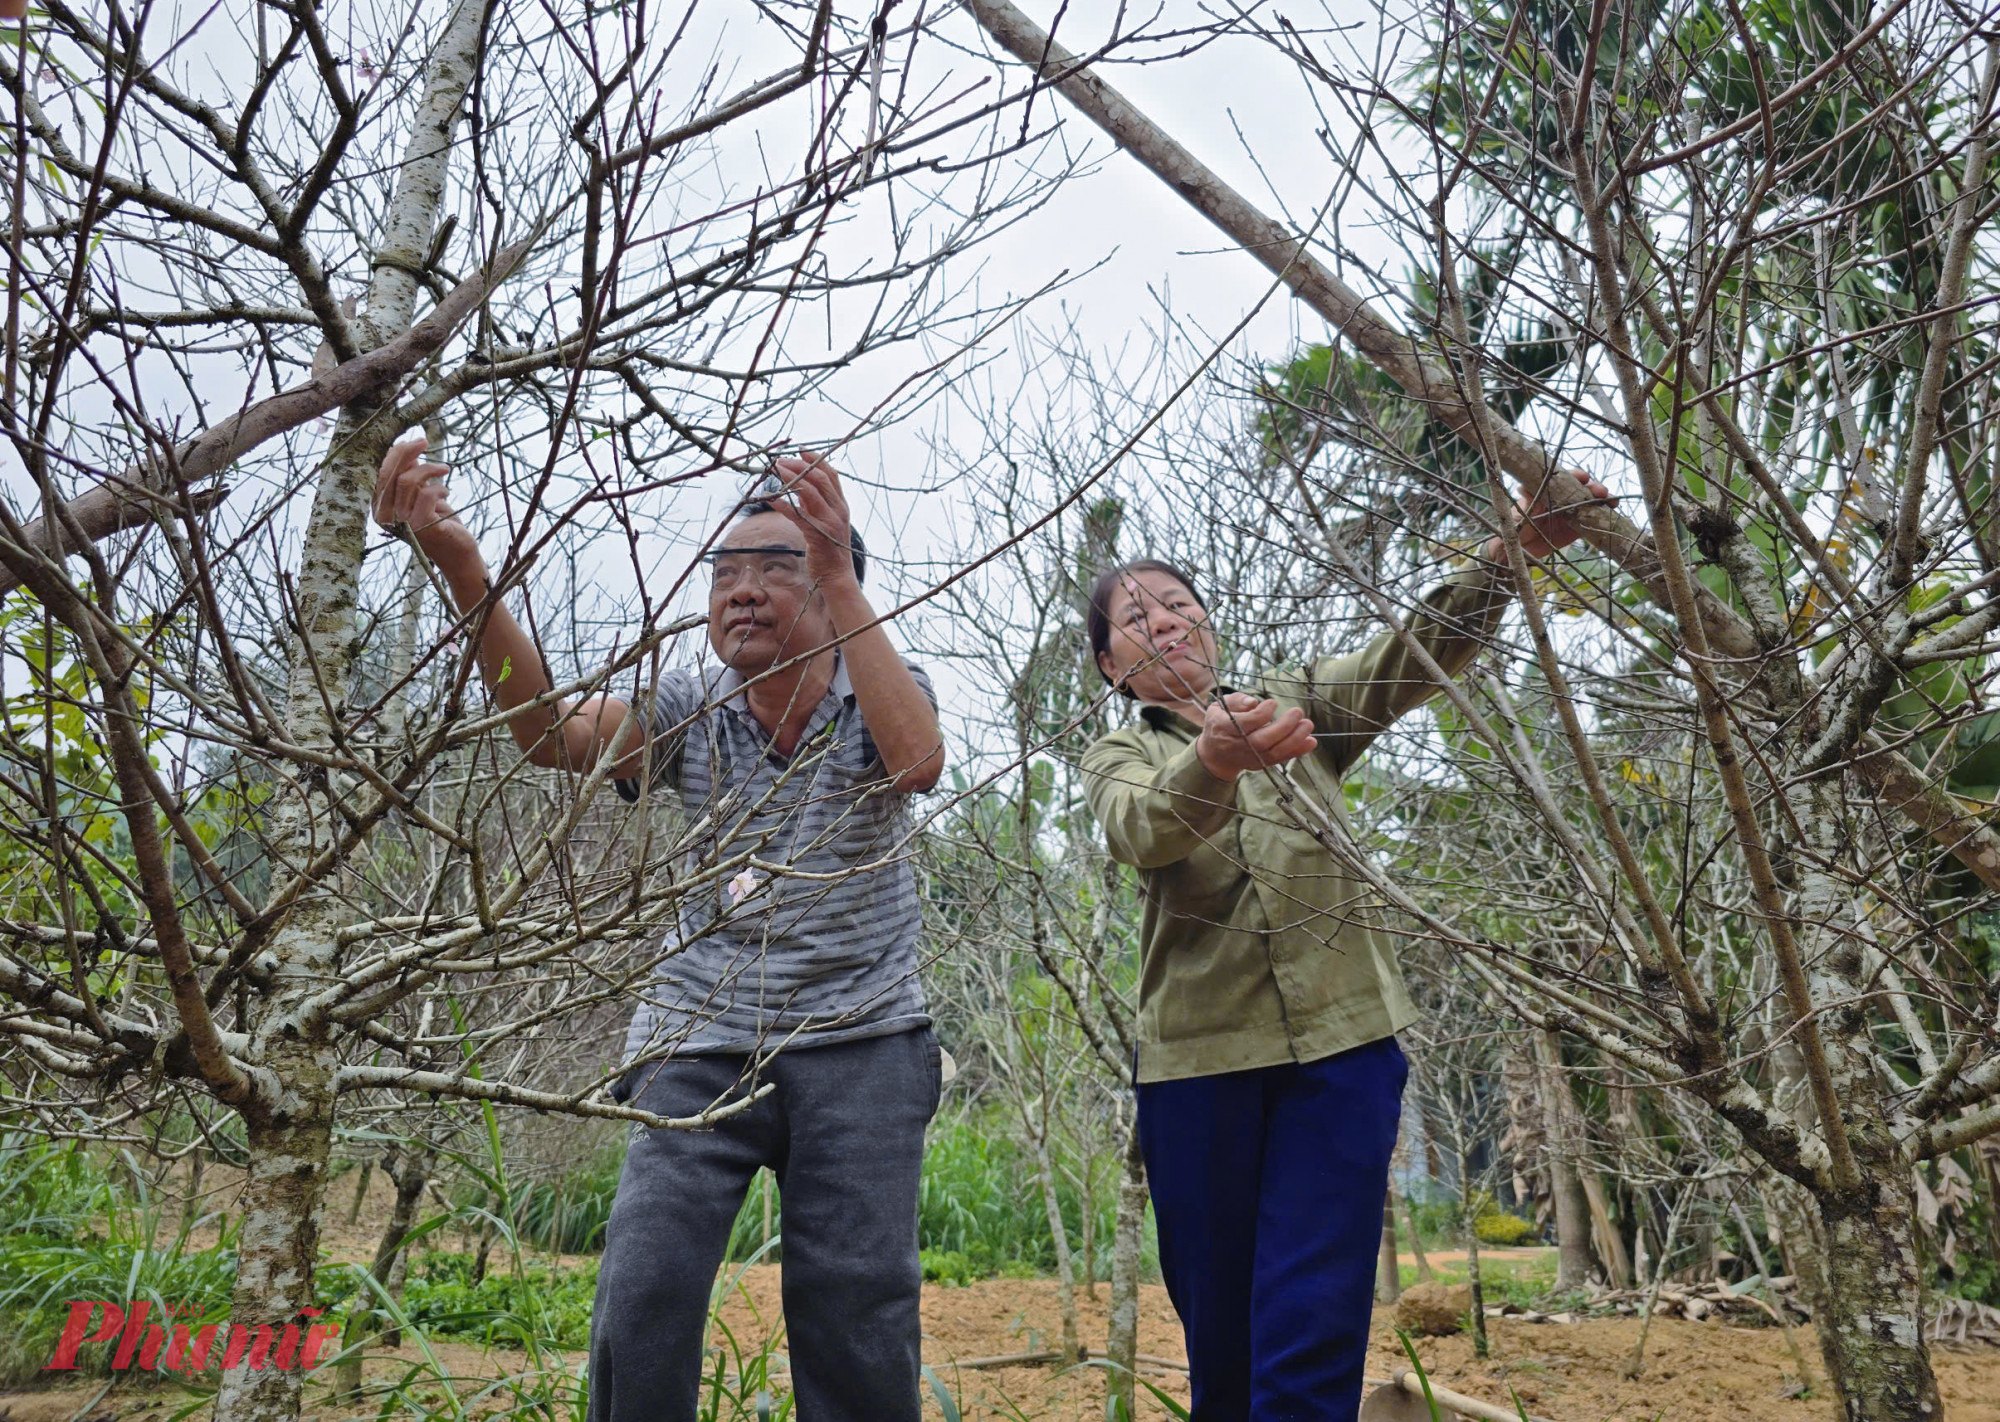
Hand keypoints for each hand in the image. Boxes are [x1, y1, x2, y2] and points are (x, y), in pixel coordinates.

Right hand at [373, 435, 476, 569]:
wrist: (456, 553)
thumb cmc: (437, 520)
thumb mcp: (419, 494)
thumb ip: (409, 475)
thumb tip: (405, 449)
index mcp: (379, 507)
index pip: (378, 473)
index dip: (393, 454)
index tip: (412, 442)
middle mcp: (384, 517)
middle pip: (389, 474)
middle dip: (406, 452)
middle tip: (424, 442)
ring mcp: (401, 523)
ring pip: (408, 481)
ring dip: (429, 469)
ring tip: (444, 470)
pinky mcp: (420, 526)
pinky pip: (426, 494)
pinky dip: (439, 488)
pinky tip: (446, 493)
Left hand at [769, 451, 856, 589]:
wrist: (837, 576)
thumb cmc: (829, 550)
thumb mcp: (827, 522)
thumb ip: (817, 505)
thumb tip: (800, 488)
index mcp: (841, 505)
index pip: (832, 475)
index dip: (817, 459)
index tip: (800, 450)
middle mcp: (838, 511)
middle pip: (819, 479)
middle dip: (798, 466)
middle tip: (780, 461)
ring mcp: (829, 523)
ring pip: (810, 492)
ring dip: (790, 478)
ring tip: (774, 471)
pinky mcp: (818, 536)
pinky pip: (798, 515)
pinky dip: (784, 505)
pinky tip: (770, 498)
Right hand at [1195, 692, 1317, 780]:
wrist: (1215, 754)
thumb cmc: (1221, 723)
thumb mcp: (1220, 706)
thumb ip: (1235, 701)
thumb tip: (1253, 702)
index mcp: (1223, 728)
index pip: (1244, 724)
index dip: (1261, 714)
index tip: (1273, 703)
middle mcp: (1236, 746)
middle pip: (1261, 741)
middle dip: (1283, 727)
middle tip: (1298, 712)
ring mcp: (1249, 758)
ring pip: (1273, 753)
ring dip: (1294, 740)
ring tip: (1308, 725)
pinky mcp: (1261, 764)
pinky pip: (1280, 760)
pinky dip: (1297, 752)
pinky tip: (1311, 742)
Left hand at [1490, 467, 1615, 561]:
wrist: (1519, 551)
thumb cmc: (1516, 526)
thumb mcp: (1520, 513)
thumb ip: (1526, 502)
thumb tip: (1524, 488)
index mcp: (1550, 490)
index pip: (1565, 478)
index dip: (1576, 475)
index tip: (1583, 478)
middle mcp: (1564, 498)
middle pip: (1583, 488)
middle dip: (1594, 487)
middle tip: (1600, 492)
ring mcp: (1573, 511)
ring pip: (1592, 500)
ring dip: (1603, 498)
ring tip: (1611, 501)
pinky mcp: (1578, 527)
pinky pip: (1594, 518)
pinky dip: (1605, 513)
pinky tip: (1614, 511)